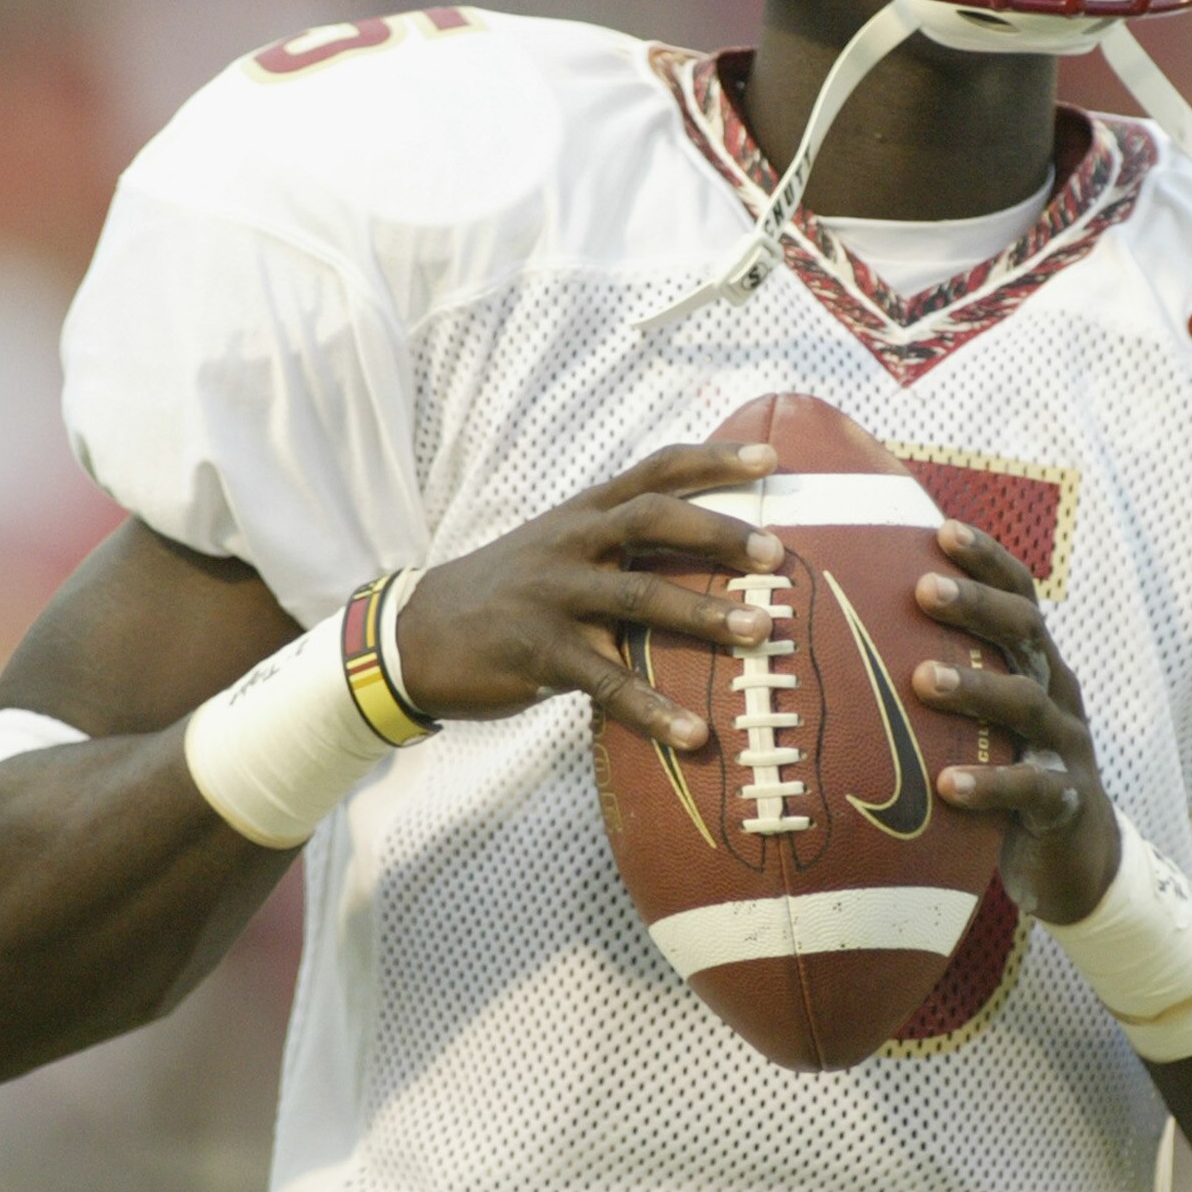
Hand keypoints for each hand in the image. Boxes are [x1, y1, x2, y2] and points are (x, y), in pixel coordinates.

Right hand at [395, 440, 781, 746]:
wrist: (414, 637)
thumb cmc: (505, 595)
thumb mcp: (556, 549)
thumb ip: (616, 546)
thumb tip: (703, 556)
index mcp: (582, 514)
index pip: (655, 470)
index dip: (715, 459)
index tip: (772, 455)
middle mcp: (571, 544)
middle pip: (652, 520)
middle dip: (718, 533)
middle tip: (776, 553)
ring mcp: (553, 597)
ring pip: (639, 598)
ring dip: (705, 615)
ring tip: (762, 633)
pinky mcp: (540, 655)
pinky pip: (608, 683)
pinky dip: (655, 710)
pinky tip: (696, 736)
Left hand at [912, 522, 1120, 925]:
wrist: (1076, 858)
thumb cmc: (1006, 769)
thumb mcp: (983, 717)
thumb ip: (942, 673)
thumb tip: (847, 635)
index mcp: (1036, 663)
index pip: (1019, 596)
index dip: (988, 560)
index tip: (943, 531)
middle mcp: (1056, 692)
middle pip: (1026, 633)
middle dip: (977, 606)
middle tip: (923, 589)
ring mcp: (1065, 746)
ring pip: (1027, 704)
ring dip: (976, 687)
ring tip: (922, 680)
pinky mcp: (1064, 803)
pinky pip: (1032, 788)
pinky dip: (992, 785)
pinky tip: (949, 785)